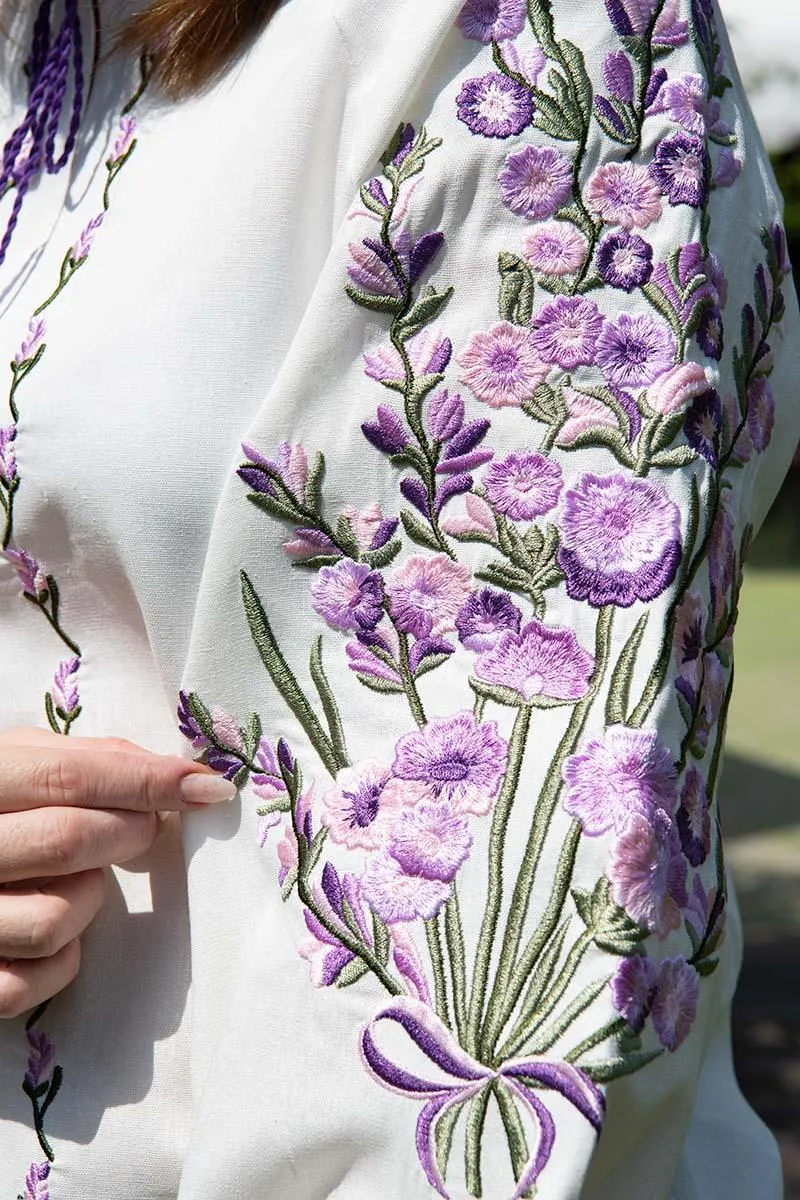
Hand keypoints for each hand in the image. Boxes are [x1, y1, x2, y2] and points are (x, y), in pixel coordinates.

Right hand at [0, 726, 235, 1017]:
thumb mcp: (19, 762)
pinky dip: (60, 963)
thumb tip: (176, 774)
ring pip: (53, 919)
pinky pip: (30, 985)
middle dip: (129, 832)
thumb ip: (87, 761)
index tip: (209, 788)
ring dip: (88, 899)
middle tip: (144, 827)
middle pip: (68, 841)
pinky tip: (57, 934)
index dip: (147, 781)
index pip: (69, 775)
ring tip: (77, 880)